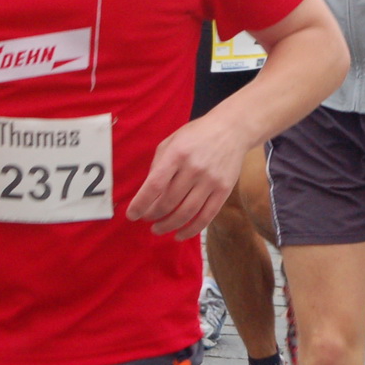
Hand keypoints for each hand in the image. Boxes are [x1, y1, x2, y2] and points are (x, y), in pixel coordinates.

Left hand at [125, 116, 249, 239]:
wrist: (232, 129)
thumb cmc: (197, 135)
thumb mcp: (172, 141)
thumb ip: (158, 165)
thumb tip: (147, 193)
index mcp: (177, 154)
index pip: (155, 185)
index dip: (141, 203)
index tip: (132, 215)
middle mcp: (194, 168)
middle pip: (169, 202)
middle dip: (152, 215)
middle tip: (146, 218)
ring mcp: (211, 181)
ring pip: (186, 213)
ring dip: (168, 225)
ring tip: (158, 229)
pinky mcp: (224, 190)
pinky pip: (206, 216)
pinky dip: (191, 230)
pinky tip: (180, 235)